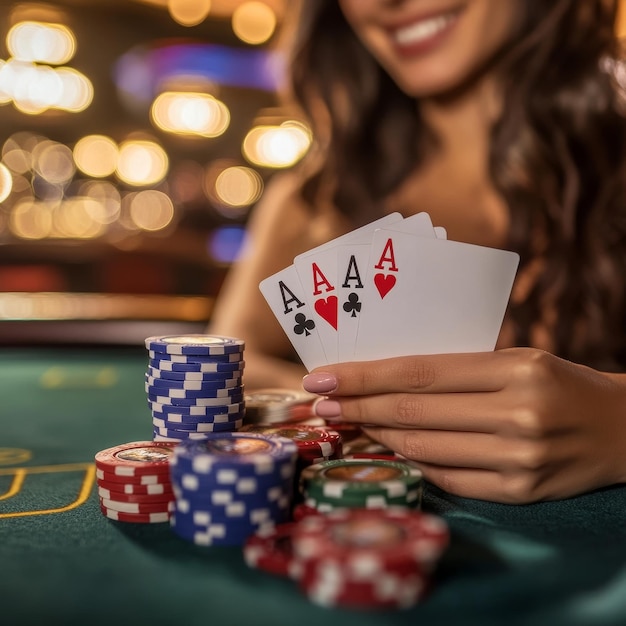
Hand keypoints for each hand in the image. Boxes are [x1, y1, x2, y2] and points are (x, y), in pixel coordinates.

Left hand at [302, 348, 625, 503]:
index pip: (419, 373)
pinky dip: (412, 461)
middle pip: (413, 412)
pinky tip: (388, 448)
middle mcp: (518, 415)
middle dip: (357, 406)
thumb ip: (456, 371)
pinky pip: (448, 478)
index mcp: (516, 370)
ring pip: (424, 447)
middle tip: (320, 403)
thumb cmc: (559, 383)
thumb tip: (385, 382)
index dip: (365, 376)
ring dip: (376, 435)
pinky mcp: (519, 491)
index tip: (322, 377)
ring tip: (347, 423)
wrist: (620, 429)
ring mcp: (519, 459)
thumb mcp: (515, 359)